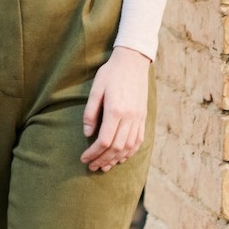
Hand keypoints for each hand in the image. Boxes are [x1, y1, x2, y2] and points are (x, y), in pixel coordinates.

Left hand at [80, 46, 150, 172]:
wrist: (133, 61)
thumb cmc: (111, 73)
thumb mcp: (96, 89)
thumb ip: (91, 112)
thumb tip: (87, 133)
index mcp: (116, 110)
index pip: (105, 140)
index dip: (93, 152)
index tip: (84, 158)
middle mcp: (130, 117)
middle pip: (117, 148)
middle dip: (103, 160)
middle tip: (91, 167)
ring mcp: (139, 118)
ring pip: (129, 147)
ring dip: (116, 159)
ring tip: (104, 166)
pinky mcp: (143, 117)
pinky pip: (138, 141)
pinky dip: (130, 152)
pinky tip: (121, 157)